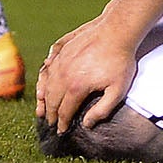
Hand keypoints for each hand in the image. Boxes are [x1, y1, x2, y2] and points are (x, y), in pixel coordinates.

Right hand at [34, 17, 137, 134]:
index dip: (62, 123)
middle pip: (52, 100)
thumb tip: (86, 124)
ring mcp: (61, 62)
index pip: (64, 111)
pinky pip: (47, 69)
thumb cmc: (120, 61)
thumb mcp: (118, 90)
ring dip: (43, 99)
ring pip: (47, 85)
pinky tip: (44, 84)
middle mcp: (63, 76)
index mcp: (76, 87)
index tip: (61, 131)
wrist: (117, 31)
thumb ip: (102, 110)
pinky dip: (43, 80)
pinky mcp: (62, 51)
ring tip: (42, 108)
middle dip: (50, 114)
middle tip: (50, 123)